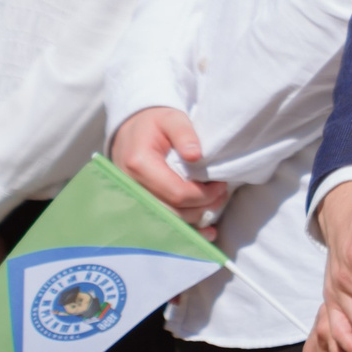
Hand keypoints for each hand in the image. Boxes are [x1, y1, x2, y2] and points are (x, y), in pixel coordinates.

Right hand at [110, 108, 228, 233]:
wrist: (129, 131)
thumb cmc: (153, 124)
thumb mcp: (170, 118)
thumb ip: (184, 133)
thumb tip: (196, 155)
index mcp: (139, 165)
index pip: (176, 192)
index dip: (203, 194)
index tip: (220, 185)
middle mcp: (132, 187)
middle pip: (173, 212)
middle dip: (203, 208)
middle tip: (222, 195)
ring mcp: (132, 200)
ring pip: (169, 221)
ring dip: (196, 219)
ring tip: (216, 204)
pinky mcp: (138, 206)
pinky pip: (162, 225)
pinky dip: (186, 231)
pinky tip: (206, 233)